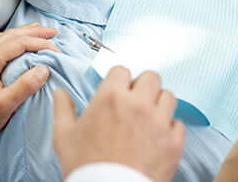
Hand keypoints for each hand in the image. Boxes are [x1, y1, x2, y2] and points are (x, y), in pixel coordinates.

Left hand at [0, 22, 58, 141]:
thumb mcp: (4, 105)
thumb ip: (25, 85)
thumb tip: (43, 69)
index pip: (19, 43)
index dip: (40, 43)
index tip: (55, 50)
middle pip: (12, 35)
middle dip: (35, 32)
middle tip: (52, 32)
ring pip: (5, 37)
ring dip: (24, 32)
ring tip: (39, 31)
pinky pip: (0, 44)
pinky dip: (14, 38)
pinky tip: (19, 41)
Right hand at [53, 66, 184, 181]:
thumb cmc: (86, 168)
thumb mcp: (64, 136)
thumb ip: (63, 109)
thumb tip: (59, 92)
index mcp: (111, 97)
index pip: (122, 70)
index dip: (118, 81)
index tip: (117, 91)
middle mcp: (138, 103)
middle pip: (151, 77)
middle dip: (143, 87)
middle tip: (136, 102)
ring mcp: (158, 121)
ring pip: (168, 96)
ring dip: (159, 104)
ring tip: (149, 118)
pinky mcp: (173, 141)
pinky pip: (178, 123)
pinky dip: (170, 129)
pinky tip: (158, 138)